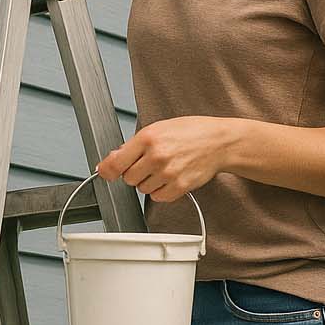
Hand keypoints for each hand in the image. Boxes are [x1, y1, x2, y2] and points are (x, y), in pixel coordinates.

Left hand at [95, 115, 228, 202]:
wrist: (219, 141)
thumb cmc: (191, 131)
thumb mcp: (159, 127)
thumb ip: (135, 144)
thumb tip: (113, 158)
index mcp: (148, 138)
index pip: (116, 163)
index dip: (107, 170)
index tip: (104, 173)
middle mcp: (156, 156)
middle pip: (128, 178)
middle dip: (133, 173)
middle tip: (147, 164)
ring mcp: (168, 173)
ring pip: (142, 189)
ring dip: (148, 182)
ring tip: (162, 168)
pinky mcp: (180, 186)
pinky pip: (158, 197)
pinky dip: (160, 191)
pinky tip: (169, 177)